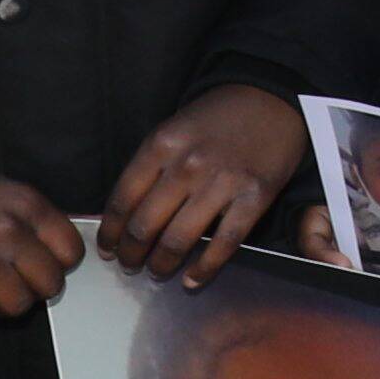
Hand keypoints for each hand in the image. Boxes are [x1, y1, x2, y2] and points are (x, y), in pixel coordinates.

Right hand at [0, 167, 86, 326]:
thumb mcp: (0, 189)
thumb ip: (31, 218)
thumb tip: (58, 252)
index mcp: (26, 204)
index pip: (70, 252)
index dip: (58, 265)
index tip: (41, 267)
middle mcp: (6, 231)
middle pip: (49, 284)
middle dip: (34, 289)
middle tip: (13, 283)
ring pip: (17, 306)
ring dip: (4, 306)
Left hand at [102, 86, 304, 284]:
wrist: (271, 99)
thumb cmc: (216, 118)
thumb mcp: (172, 130)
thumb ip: (149, 168)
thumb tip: (124, 215)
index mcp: (160, 145)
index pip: (122, 200)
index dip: (110, 233)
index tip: (108, 249)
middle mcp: (187, 165)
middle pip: (145, 225)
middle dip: (132, 254)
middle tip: (130, 265)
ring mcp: (222, 182)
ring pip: (179, 240)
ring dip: (162, 264)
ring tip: (157, 272)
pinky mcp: (254, 197)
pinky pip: (224, 243)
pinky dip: (204, 268)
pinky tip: (192, 280)